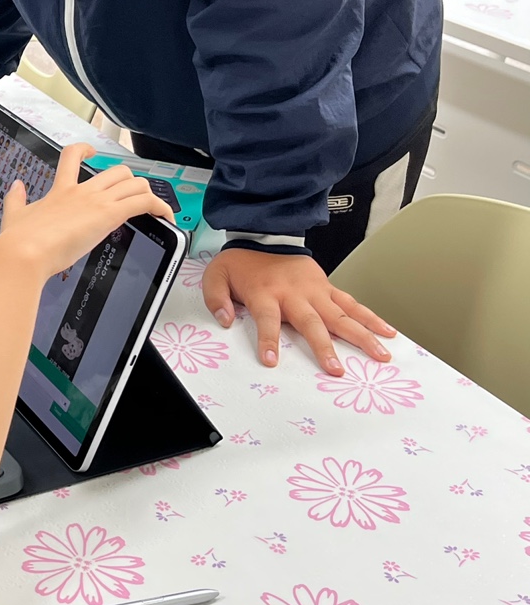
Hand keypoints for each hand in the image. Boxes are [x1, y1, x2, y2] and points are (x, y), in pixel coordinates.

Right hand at [0, 144, 173, 282]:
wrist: (24, 252)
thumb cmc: (18, 240)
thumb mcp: (13, 214)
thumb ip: (16, 198)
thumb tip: (16, 185)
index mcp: (60, 189)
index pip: (73, 155)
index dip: (85, 149)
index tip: (92, 153)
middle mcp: (81, 190)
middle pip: (117, 171)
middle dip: (130, 182)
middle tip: (132, 197)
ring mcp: (96, 201)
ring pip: (135, 183)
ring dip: (148, 194)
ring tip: (153, 210)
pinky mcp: (108, 215)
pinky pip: (145, 202)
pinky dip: (160, 207)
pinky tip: (165, 217)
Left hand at [202, 249, 396, 374]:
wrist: (264, 235)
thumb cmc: (242, 262)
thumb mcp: (216, 276)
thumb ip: (216, 298)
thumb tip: (225, 319)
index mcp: (265, 293)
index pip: (266, 320)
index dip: (268, 340)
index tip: (271, 361)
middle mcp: (293, 293)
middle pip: (311, 322)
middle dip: (323, 346)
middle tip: (335, 369)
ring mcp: (314, 291)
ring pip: (340, 315)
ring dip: (360, 336)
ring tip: (379, 355)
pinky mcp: (327, 288)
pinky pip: (351, 303)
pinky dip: (370, 317)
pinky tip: (388, 332)